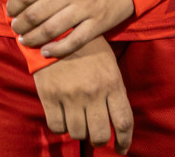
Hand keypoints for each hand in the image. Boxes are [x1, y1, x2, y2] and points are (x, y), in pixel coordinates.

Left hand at [7, 0, 134, 59]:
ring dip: (33, 38)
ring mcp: (84, 9)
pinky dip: (56, 50)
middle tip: (15, 28)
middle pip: (34, 14)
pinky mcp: (97, 24)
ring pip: (50, 30)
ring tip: (25, 41)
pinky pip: (73, 42)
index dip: (13, 5)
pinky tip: (46, 52)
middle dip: (19, 25)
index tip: (10, 11)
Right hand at [33, 37, 134, 153]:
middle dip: (99, 140)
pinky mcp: (50, 95)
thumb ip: (114, 90)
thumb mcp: (109, 63)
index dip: (124, 141)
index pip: (123, 122)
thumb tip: (117, 120)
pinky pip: (57, 126)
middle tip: (96, 137)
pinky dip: (61, 128)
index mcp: (112, 83)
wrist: (57, 29)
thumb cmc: (87, 47)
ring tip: (78, 124)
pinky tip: (63, 119)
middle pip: (100, 134)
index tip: (121, 149)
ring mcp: (70, 95)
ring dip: (79, 133)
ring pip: (78, 133)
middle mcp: (93, 92)